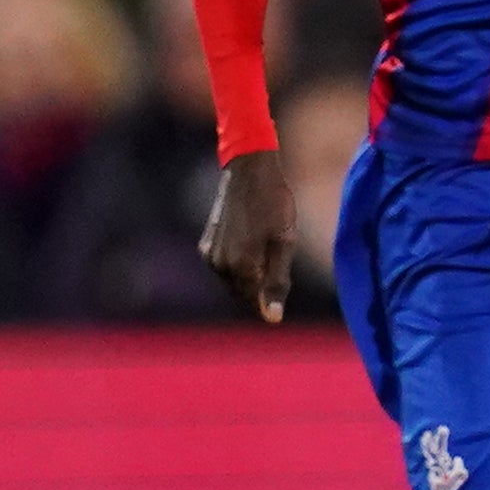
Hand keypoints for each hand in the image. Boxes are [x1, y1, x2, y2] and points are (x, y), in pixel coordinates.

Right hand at [200, 150, 296, 323]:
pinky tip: (253, 238)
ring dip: (252, 272)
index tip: (282, 275)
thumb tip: (272, 318)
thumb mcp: (284, 243)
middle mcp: (218, 265)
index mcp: (239, 267)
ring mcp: (209, 255)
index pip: (256, 302)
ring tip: (267, 241)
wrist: (249, 171)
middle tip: (278, 250)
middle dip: (262, 284)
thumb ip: (276, 282)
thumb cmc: (274, 204)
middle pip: (244, 292)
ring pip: (235, 280)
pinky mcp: (205, 245)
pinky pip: (226, 266)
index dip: (272, 297)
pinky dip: (240, 262)